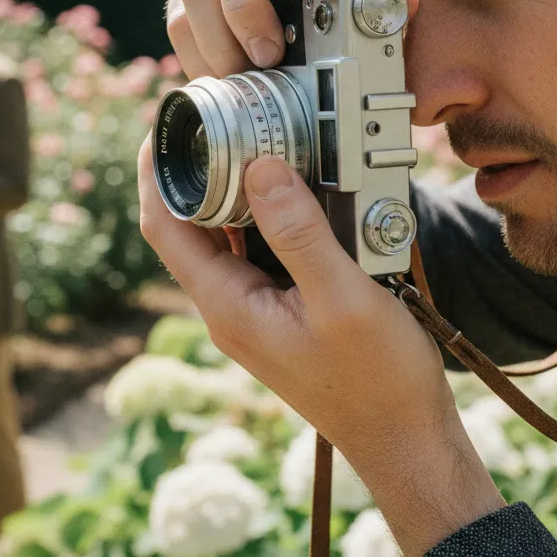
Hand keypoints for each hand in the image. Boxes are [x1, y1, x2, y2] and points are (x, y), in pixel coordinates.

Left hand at [137, 139, 503, 556]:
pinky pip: (251, 254)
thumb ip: (299, 233)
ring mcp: (250, 313)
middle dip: (187, 172)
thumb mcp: (343, 298)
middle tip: (208, 118)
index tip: (162, 124)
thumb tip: (260, 168)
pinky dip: (258, 217)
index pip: (163, 227)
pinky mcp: (276, 315)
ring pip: (219, 239)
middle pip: (185, 229)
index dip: (154, 172)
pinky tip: (286, 192)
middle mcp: (227, 309)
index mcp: (227, 304)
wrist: (403, 439)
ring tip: (243, 139)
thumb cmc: (378, 379)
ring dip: (224, 192)